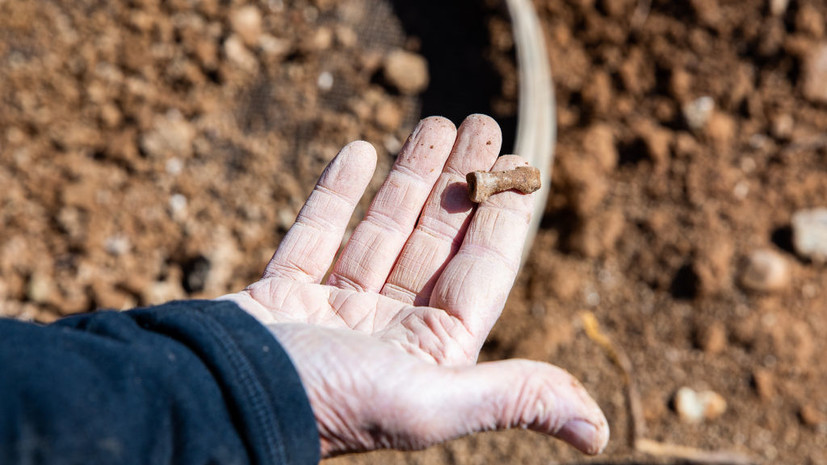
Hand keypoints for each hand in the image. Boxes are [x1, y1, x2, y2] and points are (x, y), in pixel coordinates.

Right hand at [221, 115, 608, 456]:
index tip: (522, 165)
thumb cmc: (329, 404)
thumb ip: (512, 398)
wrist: (220, 401)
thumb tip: (597, 436)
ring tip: (432, 125)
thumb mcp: (430, 404)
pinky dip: (338, 192)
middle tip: (480, 125)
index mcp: (430, 352)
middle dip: (459, 182)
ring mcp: (335, 308)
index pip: (481, 270)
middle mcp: (388, 329)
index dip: (503, 216)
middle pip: (435, 240)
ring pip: (382, 229)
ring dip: (409, 176)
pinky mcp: (286, 292)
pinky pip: (317, 231)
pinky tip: (361, 150)